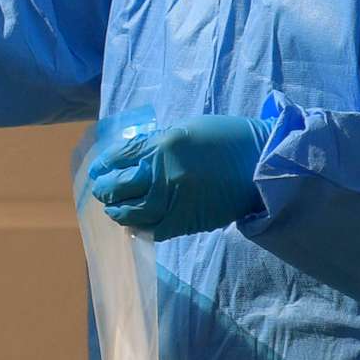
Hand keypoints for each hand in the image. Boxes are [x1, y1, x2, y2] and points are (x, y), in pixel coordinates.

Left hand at [87, 115, 270, 240]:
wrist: (261, 162)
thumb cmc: (224, 139)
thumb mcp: (184, 129)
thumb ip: (155, 144)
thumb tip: (127, 158)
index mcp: (163, 145)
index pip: (119, 157)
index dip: (103, 165)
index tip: (98, 170)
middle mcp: (164, 173)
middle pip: (118, 186)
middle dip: (105, 189)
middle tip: (103, 190)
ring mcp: (175, 199)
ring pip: (131, 212)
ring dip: (118, 211)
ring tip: (115, 208)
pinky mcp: (188, 220)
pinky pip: (154, 230)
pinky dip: (140, 227)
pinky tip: (135, 223)